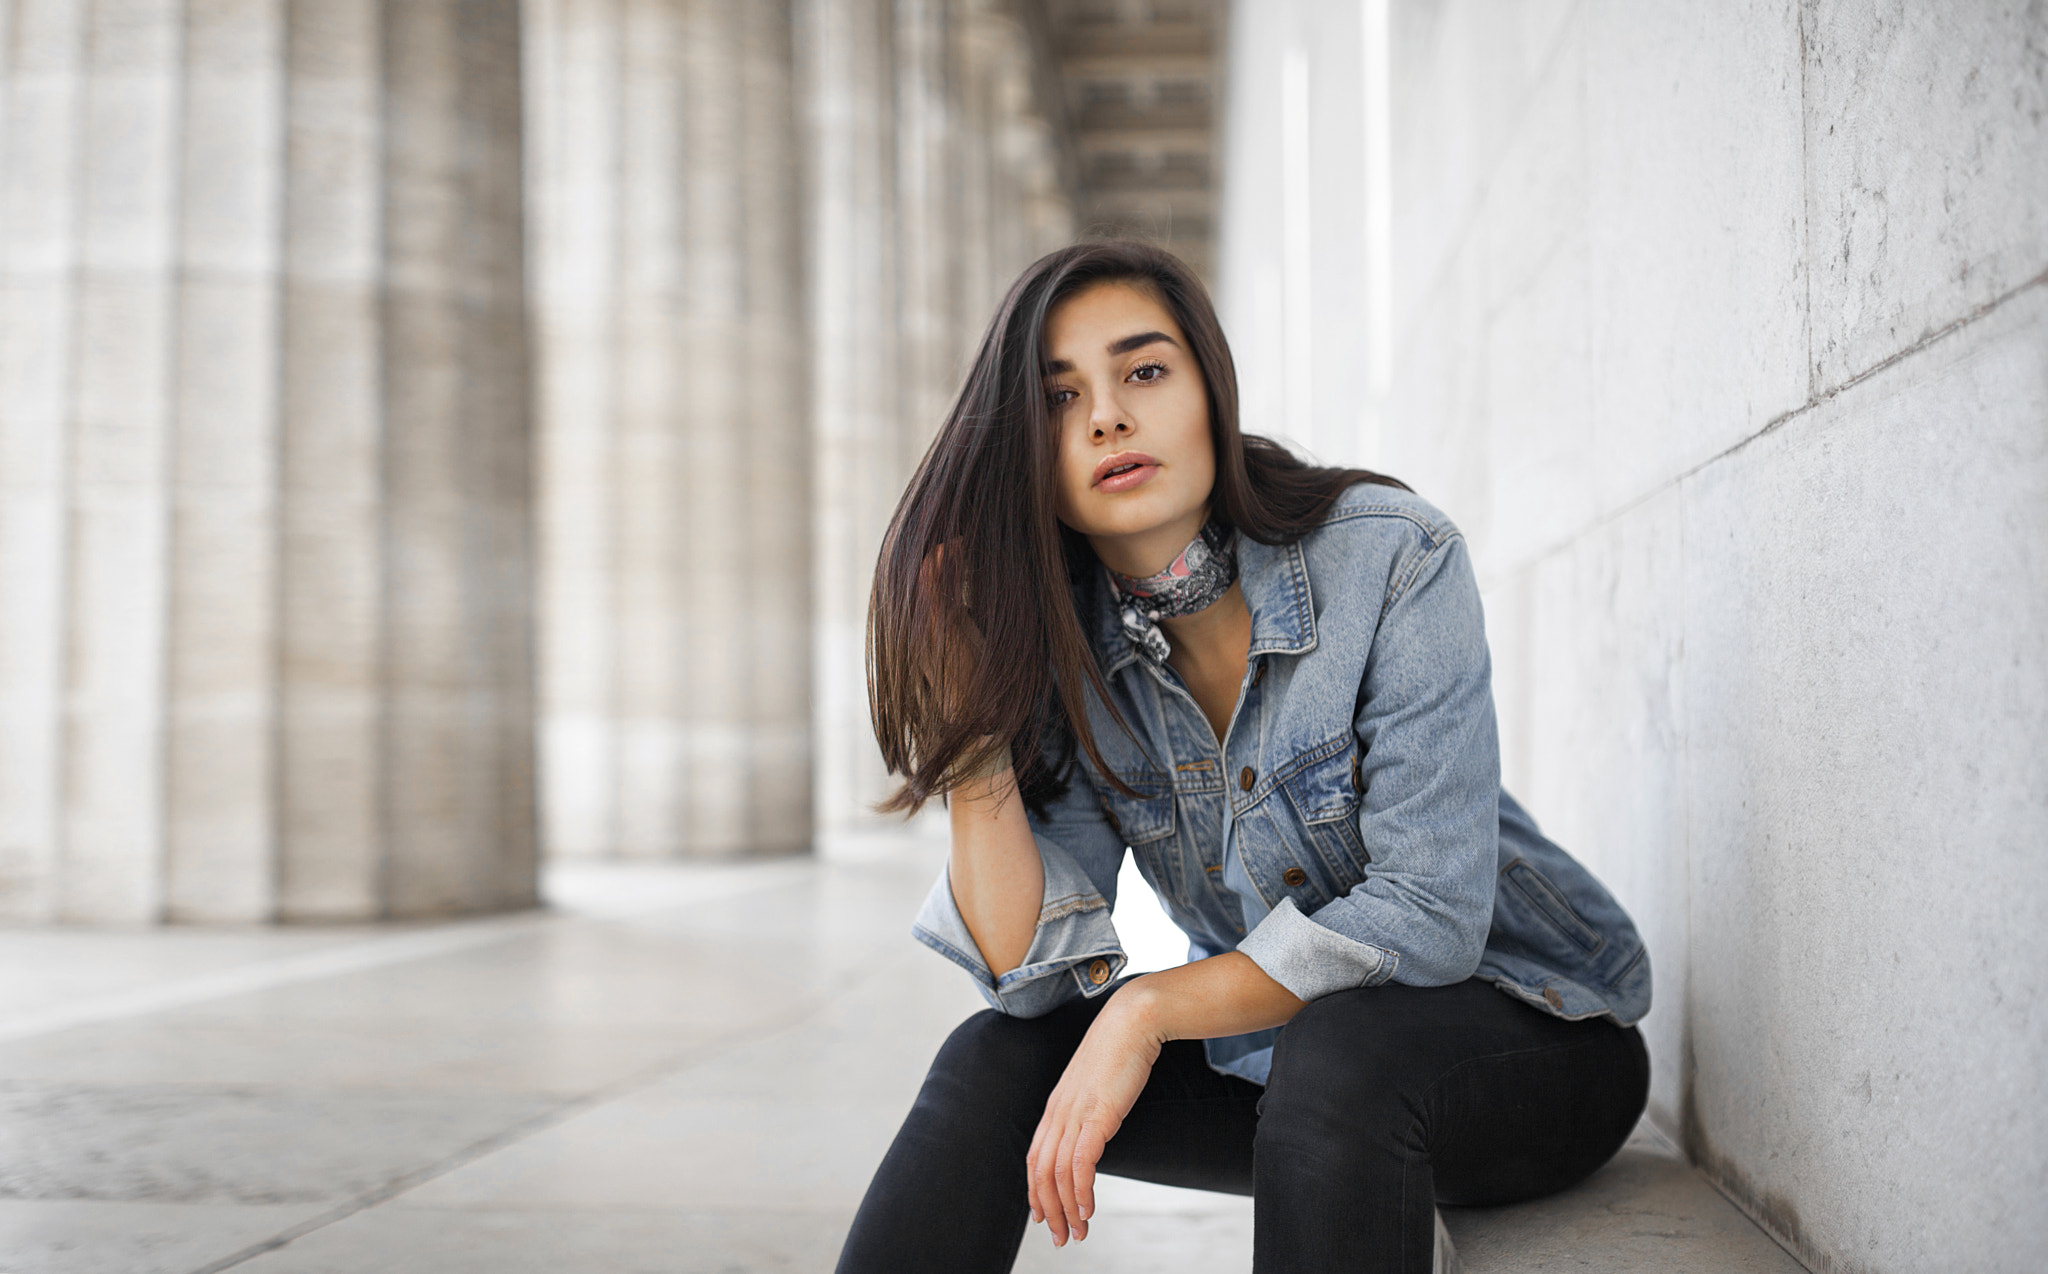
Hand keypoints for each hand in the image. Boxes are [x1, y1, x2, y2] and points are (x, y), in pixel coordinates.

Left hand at [1025, 986, 1163, 1245]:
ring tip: (1078, 1232)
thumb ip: (1089, 1106)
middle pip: (1041, 1172)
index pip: (1034, 1156)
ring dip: (1067, 1209)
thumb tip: (1095, 1126)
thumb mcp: (1096, 1083)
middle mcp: (1058, 1112)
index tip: (1042, 1215)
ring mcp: (1075, 1114)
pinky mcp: (1096, 1116)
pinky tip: (1089, 1210)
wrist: (1132, 1020)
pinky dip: (1081, 1192)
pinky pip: (1081, 1165)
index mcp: (1055, 1105)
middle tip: (1060, 1238)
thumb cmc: (1119, 1049)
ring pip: (1058, 1174)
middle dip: (1048, 1210)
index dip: (1034, 1190)